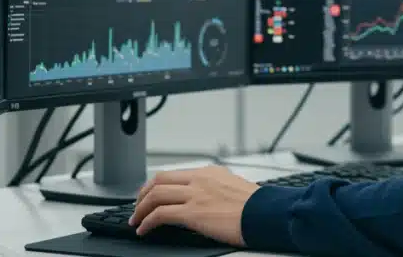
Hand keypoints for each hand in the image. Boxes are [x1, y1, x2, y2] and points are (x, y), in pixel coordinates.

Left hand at [129, 165, 257, 245]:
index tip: (150, 195)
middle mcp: (200, 179)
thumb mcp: (234, 188)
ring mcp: (195, 194)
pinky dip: (147, 222)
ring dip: (141, 209)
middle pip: (159, 179)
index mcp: (210, 172)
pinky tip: (144, 230)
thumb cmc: (256, 206)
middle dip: (143, 194)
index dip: (156, 185)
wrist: (265, 214)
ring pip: (155, 195)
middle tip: (138, 206)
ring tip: (136, 220)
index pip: (174, 174)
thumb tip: (203, 201)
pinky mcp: (193, 212)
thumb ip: (215, 189)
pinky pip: (160, 214)